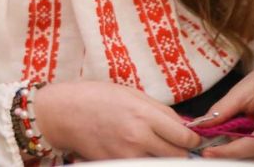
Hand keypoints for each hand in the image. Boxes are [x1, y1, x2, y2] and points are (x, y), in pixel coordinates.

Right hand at [34, 80, 199, 158]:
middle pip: (179, 156)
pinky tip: (134, 151)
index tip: (189, 138)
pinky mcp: (116, 165)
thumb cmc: (94, 97)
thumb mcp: (129, 93)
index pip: (185, 138)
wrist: (61, 113)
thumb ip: (159, 111)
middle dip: (180, 151)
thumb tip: (184, 127)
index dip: (192, 139)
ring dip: (162, 158)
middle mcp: (138, 137)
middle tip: (172, 144)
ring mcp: (127, 155)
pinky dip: (143, 161)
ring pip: (162, 165)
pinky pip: (141, 166)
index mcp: (144, 114)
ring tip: (151, 147)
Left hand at [192, 54, 253, 159]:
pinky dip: (253, 147)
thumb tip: (202, 125)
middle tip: (213, 147)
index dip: (234, 150)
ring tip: (227, 136)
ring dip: (244, 149)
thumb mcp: (244, 89)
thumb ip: (224, 109)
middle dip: (236, 151)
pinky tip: (241, 136)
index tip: (211, 152)